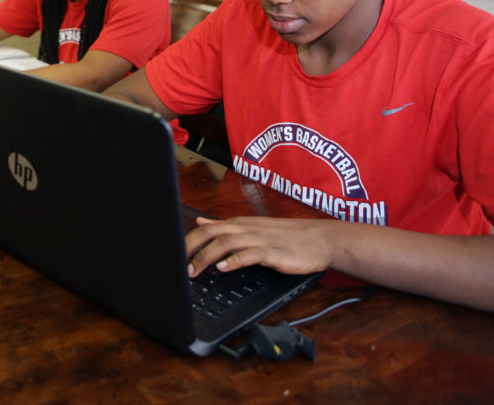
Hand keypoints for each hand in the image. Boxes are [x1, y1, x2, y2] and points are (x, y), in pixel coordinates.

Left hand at [185, 216, 333, 277]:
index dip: (187, 242)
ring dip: (207, 256)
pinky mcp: (273, 251)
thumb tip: (200, 223)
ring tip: (193, 270)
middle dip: (191, 248)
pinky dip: (235, 260)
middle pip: (211, 233)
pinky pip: (250, 254)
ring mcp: (259, 239)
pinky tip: (224, 268)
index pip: (206, 229)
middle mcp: (246, 229)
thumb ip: (224, 226)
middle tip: (177, 266)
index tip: (173, 256)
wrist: (319, 239)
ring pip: (226, 242)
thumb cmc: (285, 236)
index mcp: (238, 224)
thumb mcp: (250, 228)